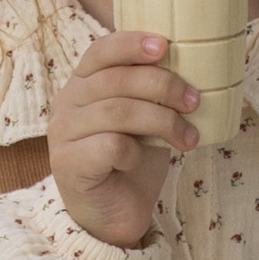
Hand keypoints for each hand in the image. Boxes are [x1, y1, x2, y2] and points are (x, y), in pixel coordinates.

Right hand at [48, 32, 199, 249]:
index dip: (132, 44)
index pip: (101, 51)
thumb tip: (194, 66)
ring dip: (162, 120)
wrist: (114, 215)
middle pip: (116, 79)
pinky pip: (110, 145)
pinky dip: (135, 151)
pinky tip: (140, 161)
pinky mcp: (68, 163)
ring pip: (117, 111)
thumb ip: (152, 92)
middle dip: (162, 86)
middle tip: (193, 101)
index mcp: (83, 84)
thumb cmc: (132, 162)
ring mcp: (63, 133)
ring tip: (187, 137)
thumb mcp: (146, 119)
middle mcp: (67, 103)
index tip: (166, 46)